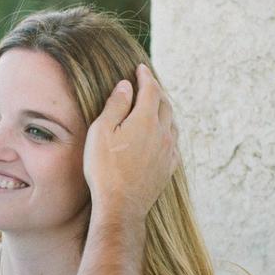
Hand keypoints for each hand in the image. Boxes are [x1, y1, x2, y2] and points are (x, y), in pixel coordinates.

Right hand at [83, 66, 177, 219]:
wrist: (121, 206)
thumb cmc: (105, 169)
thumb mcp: (101, 132)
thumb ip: (115, 106)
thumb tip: (126, 86)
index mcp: (145, 120)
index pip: (150, 89)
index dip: (145, 76)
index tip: (140, 68)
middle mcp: (162, 133)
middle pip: (165, 104)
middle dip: (156, 91)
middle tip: (147, 84)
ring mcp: (168, 151)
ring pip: (172, 123)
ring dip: (164, 111)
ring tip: (155, 107)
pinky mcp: (168, 167)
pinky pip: (173, 143)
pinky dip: (167, 131)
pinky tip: (162, 136)